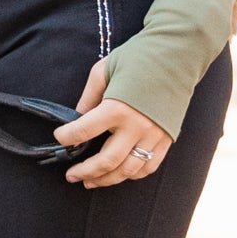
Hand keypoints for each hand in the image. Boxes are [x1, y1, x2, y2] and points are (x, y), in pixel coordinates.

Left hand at [56, 59, 174, 188]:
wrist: (177, 55)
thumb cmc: (139, 58)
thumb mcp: (105, 69)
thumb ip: (89, 96)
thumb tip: (76, 117)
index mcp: (117, 107)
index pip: (84, 131)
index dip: (67, 137)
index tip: (59, 138)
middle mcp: (137, 126)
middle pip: (106, 161)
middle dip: (85, 171)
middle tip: (71, 175)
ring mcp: (154, 135)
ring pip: (127, 170)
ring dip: (106, 180)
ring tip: (90, 182)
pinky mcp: (167, 139)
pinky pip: (148, 167)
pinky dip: (131, 175)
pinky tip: (118, 174)